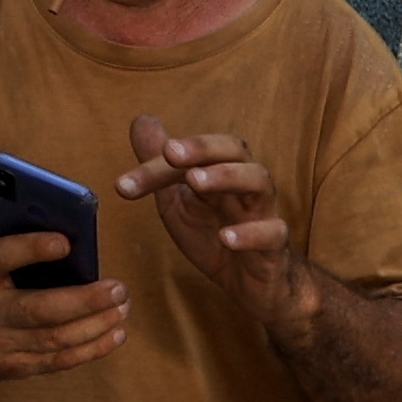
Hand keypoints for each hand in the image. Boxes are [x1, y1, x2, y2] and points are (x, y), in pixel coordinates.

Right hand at [0, 191, 124, 384]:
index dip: (32, 250)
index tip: (66, 241)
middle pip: (38, 310)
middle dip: (84, 300)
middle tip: (118, 287)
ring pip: (54, 339)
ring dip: (95, 325)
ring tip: (122, 306)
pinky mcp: (10, 367)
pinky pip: (56, 362)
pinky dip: (90, 350)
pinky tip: (114, 334)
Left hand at [122, 121, 312, 324]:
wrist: (251, 282)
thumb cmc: (215, 232)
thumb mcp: (179, 199)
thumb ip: (160, 166)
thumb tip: (141, 119)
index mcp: (220, 170)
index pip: (196, 152)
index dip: (161, 162)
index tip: (126, 184)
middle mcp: (244, 184)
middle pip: (235, 150)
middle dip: (202, 148)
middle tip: (170, 153)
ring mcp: (263, 213)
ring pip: (259, 182)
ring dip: (227, 176)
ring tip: (195, 181)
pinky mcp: (275, 248)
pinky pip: (273, 233)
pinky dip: (251, 233)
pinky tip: (227, 238)